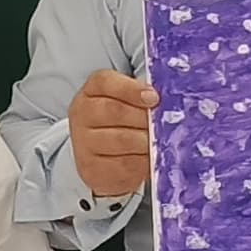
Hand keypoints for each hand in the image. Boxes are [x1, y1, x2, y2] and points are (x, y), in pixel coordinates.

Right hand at [68, 71, 160, 200]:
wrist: (101, 157)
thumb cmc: (121, 124)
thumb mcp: (127, 102)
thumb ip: (143, 97)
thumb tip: (168, 103)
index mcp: (91, 91)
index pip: (105, 82)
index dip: (131, 89)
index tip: (154, 98)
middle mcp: (82, 114)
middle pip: (116, 111)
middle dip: (145, 118)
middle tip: (164, 125)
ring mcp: (84, 142)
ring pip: (122, 140)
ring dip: (147, 141)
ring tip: (160, 142)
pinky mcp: (91, 168)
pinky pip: (124, 164)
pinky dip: (143, 162)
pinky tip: (151, 159)